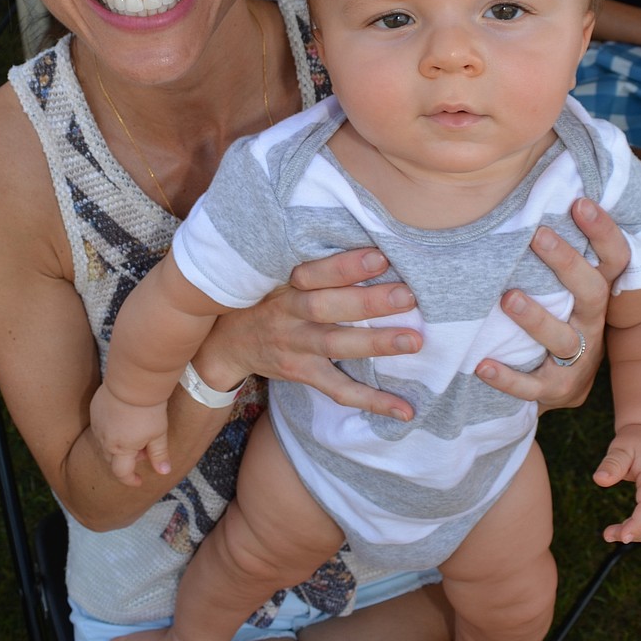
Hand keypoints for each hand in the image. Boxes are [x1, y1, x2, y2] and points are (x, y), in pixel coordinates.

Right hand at [89, 380, 171, 486]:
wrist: (134, 379)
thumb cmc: (149, 408)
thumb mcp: (158, 433)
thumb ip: (159, 454)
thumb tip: (164, 472)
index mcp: (120, 449)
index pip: (121, 473)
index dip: (130, 479)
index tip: (138, 481)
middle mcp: (104, 440)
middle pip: (113, 458)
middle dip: (127, 459)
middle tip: (144, 448)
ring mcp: (97, 424)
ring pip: (106, 442)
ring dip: (119, 443)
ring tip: (136, 431)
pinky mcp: (95, 409)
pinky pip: (101, 426)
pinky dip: (112, 428)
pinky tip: (125, 418)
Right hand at [196, 249, 421, 420]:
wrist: (226, 344)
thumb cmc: (265, 298)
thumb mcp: (274, 273)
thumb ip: (310, 261)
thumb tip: (362, 231)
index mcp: (285, 284)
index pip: (312, 273)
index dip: (344, 266)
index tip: (379, 257)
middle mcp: (289, 314)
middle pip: (328, 307)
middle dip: (368, 302)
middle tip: (408, 295)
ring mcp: (295, 346)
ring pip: (336, 345)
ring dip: (376, 343)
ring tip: (413, 340)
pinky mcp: (302, 374)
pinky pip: (338, 390)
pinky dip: (372, 400)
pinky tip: (404, 409)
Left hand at [474, 198, 629, 407]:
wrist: (560, 385)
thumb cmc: (555, 318)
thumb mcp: (564, 288)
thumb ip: (552, 251)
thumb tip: (528, 190)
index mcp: (597, 295)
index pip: (613, 259)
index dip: (603, 231)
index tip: (579, 202)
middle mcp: (592, 325)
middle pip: (592, 293)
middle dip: (567, 264)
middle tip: (538, 234)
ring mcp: (576, 359)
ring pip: (561, 339)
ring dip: (536, 318)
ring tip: (508, 298)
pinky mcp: (554, 389)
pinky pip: (531, 385)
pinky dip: (507, 377)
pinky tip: (482, 364)